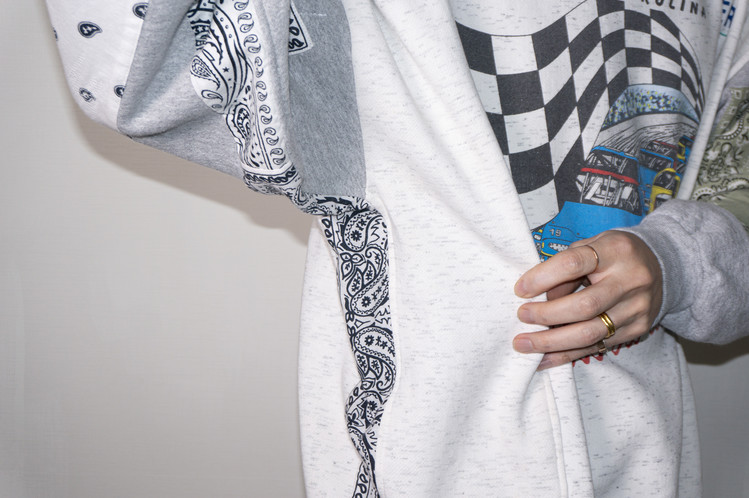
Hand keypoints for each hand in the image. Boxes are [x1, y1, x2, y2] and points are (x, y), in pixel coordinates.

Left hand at [512, 230, 662, 369]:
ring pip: (590, 333)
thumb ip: (565, 266)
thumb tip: (539, 296)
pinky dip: (566, 355)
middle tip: (521, 317)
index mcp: (615, 250)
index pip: (575, 263)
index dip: (543, 277)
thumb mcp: (591, 246)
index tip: (520, 289)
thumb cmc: (614, 254)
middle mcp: (630, 280)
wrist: (663, 266)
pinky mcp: (637, 330)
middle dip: (547, 315)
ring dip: (551, 342)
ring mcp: (636, 308)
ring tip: (524, 344)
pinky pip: (597, 347)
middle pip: (585, 305)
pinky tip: (543, 359)